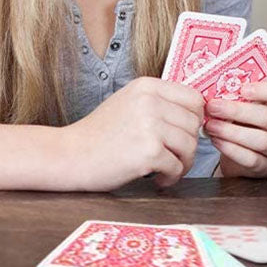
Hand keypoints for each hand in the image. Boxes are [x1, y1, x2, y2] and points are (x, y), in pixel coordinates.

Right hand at [60, 77, 204, 190]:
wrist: (68, 156)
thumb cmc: (100, 133)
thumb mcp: (129, 102)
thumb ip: (160, 102)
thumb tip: (198, 112)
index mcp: (148, 86)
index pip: (194, 98)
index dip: (195, 118)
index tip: (185, 133)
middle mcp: (151, 101)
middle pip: (194, 123)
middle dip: (189, 144)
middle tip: (175, 157)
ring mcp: (150, 126)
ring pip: (190, 145)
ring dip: (183, 163)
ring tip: (167, 170)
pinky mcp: (148, 152)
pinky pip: (177, 166)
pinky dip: (171, 177)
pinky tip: (159, 180)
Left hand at [205, 81, 266, 177]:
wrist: (244, 152)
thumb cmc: (248, 122)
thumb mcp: (251, 105)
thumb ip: (242, 94)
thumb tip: (217, 82)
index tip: (244, 88)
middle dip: (238, 111)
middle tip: (215, 106)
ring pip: (261, 140)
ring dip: (231, 131)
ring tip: (212, 125)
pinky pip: (251, 159)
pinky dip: (231, 149)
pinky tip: (217, 140)